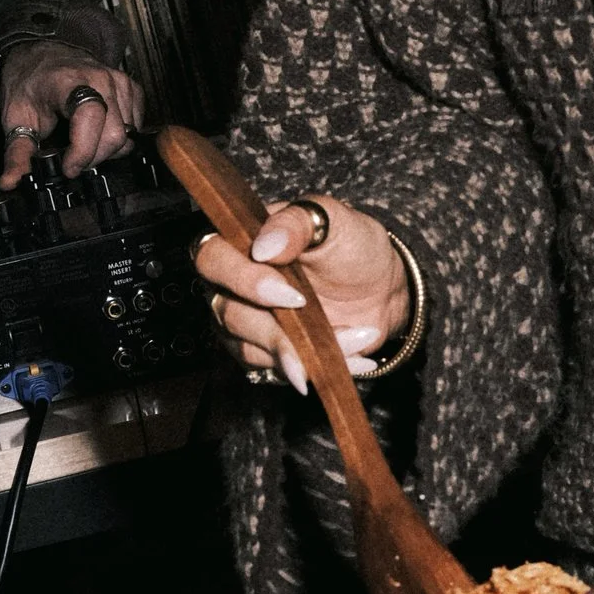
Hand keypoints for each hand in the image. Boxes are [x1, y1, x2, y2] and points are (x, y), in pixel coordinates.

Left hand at [0, 44, 143, 186]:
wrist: (41, 54)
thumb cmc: (30, 83)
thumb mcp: (15, 117)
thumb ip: (17, 152)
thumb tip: (11, 180)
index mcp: (67, 82)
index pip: (90, 116)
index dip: (83, 150)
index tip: (68, 168)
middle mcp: (98, 78)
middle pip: (114, 134)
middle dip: (93, 157)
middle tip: (73, 160)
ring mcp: (118, 80)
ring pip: (127, 133)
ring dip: (107, 149)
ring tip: (84, 144)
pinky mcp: (130, 86)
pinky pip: (135, 124)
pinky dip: (120, 136)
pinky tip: (100, 132)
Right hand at [194, 194, 407, 392]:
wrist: (382, 287)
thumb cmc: (352, 246)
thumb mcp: (335, 221)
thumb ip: (298, 224)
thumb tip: (265, 247)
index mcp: (242, 242)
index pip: (212, 259)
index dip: (244, 281)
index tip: (293, 296)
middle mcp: (234, 285)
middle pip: (227, 313)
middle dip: (274, 332)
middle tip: (322, 333)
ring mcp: (247, 322)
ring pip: (248, 349)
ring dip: (303, 353)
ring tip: (355, 338)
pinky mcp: (266, 353)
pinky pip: (276, 372)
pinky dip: (317, 367)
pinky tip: (354, 356)